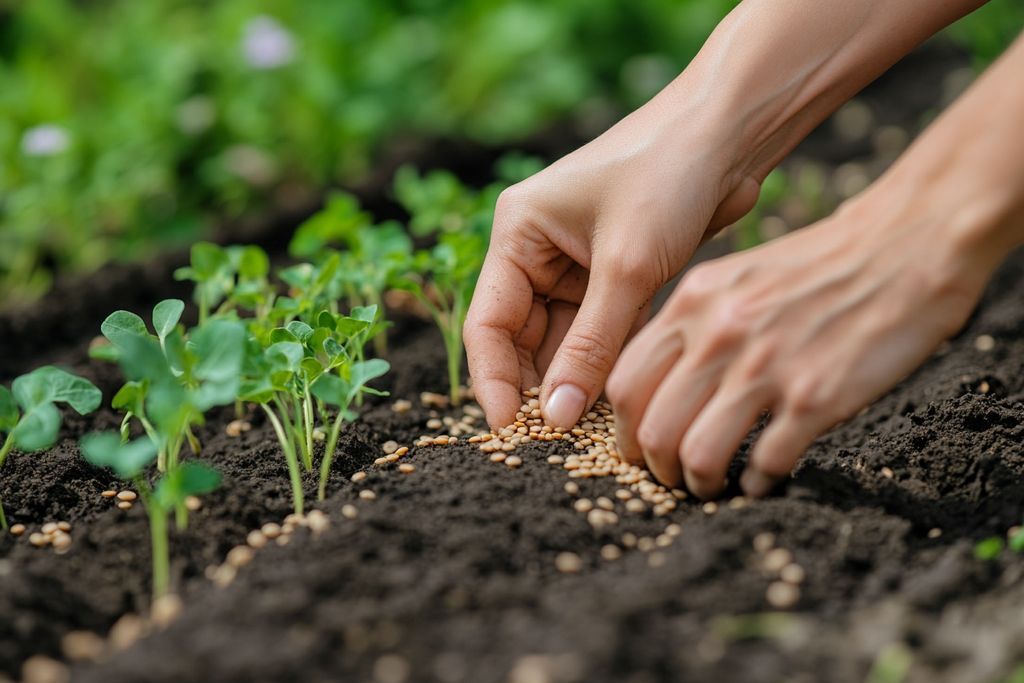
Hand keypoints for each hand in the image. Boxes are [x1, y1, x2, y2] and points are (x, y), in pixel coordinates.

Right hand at [464, 103, 760, 429]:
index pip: (490, 322)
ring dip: (574, 380)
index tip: (511, 430)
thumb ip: (590, 346)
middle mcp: (537, 250)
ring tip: (588, 428)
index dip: (494, 380)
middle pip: (521, 337)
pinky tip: (615, 400)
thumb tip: (556, 417)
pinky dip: (605, 363)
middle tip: (557, 438)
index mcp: (518, 232)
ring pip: (562, 340)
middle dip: (538, 385)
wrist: (730, 132)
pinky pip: (598, 332)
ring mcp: (575, 264)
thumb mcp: (627, 266)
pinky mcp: (613, 274)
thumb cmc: (668, 176)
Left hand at [608, 188, 995, 498]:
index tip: (638, 447)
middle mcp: (720, 336)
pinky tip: (762, 479)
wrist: (904, 244)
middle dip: (655, 468)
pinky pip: (766, 463)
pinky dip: (757, 483)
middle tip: (671, 477)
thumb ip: (694, 322)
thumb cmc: (818, 266)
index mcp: (693, 304)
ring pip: (698, 454)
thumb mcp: (736, 277)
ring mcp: (767, 368)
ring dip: (699, 483)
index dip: (623, 429)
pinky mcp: (816, 397)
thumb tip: (660, 379)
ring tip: (712, 485)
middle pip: (652, 428)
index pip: (624, 382)